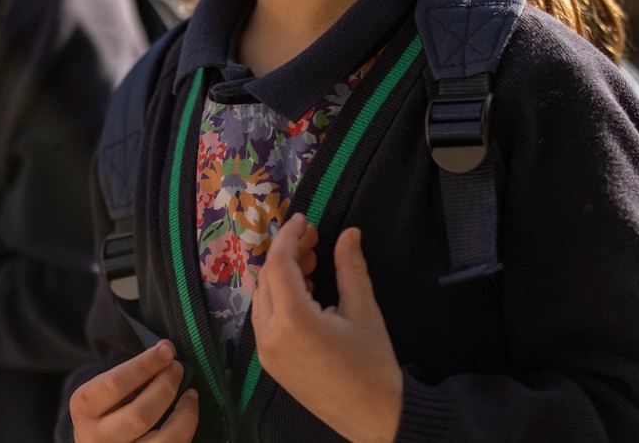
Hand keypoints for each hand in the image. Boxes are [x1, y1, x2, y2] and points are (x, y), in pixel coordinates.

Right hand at [69, 340, 198, 442]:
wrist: (95, 438)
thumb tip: (167, 354)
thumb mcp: (106, 388)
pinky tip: (188, 412)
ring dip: (183, 415)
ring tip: (191, 394)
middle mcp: (97, 438)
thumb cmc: (106, 406)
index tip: (166, 349)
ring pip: (162, 441)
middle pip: (139, 416)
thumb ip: (132, 375)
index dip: (145, 365)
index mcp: (84, 407)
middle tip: (177, 368)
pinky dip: (186, 430)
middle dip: (165, 387)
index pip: (116, 384)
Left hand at [251, 215, 402, 442]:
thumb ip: (351, 267)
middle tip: (314, 240)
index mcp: (293, 321)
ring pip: (261, 298)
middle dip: (287, 253)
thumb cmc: (374, 365)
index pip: (278, 264)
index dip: (289, 236)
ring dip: (281, 275)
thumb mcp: (364, 311)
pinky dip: (278, 299)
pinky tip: (305, 293)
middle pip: (266, 278)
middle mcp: (271, 336)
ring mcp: (267, 353)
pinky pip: (264, 319)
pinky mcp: (270, 364)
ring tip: (312, 265)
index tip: (303, 220)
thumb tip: (350, 232)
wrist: (376, 419)